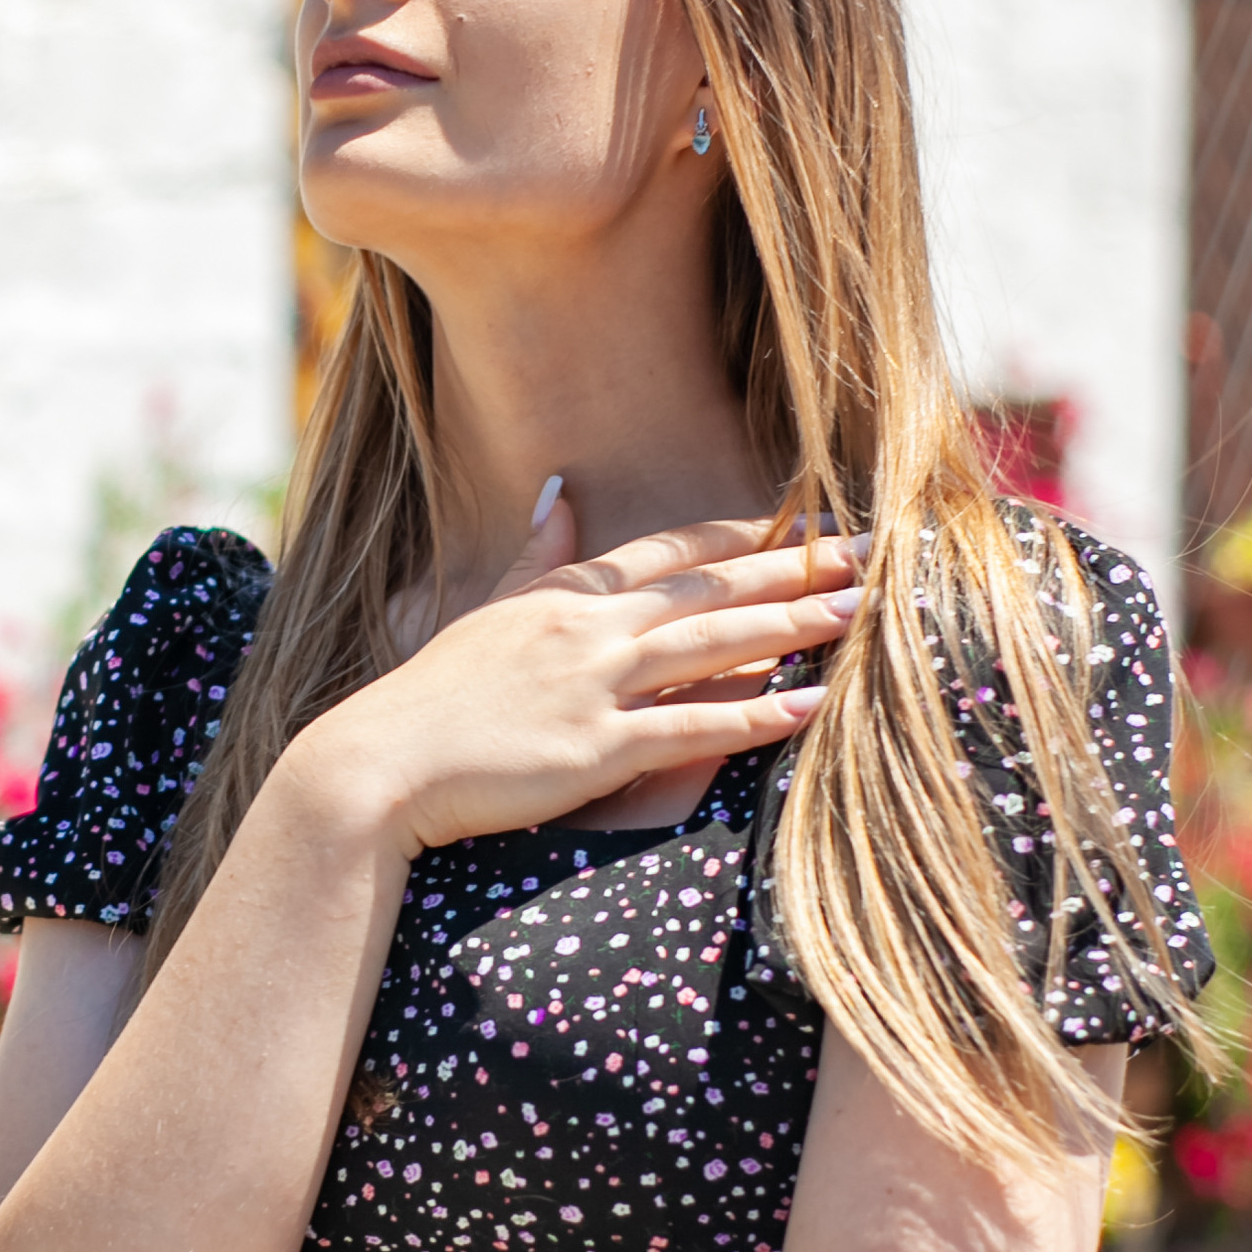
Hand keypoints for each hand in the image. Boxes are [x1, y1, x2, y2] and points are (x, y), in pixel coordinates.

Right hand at [296, 484, 866, 857]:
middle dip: (797, 565)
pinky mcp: (596, 749)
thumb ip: (535, 553)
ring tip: (861, 610)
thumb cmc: (430, 699)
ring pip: (714, 644)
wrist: (378, 764)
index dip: (747, 532)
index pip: (674, 549)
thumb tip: (561, 487)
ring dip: (793, 624)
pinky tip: (809, 708)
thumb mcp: (482, 610)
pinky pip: (691, 728)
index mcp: (567, 594)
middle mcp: (590, 628)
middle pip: (713, 587)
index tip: (811, 513)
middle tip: (872, 549)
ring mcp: (594, 685)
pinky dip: (754, 717)